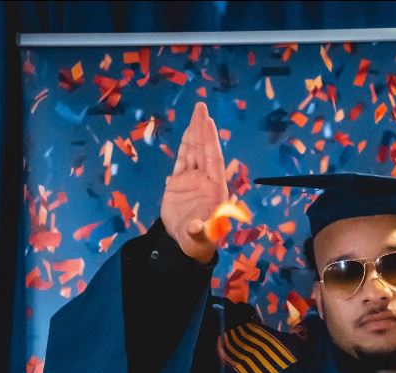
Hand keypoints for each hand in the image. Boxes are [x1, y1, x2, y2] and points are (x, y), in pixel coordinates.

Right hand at [161, 102, 228, 263]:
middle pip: (203, 150)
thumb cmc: (199, 241)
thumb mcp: (201, 238)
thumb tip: (196, 225)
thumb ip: (199, 230)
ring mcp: (193, 180)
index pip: (213, 159)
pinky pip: (182, 160)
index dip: (210, 141)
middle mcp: (205, 180)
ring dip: (193, 133)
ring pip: (193, 151)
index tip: (208, 122)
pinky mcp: (180, 183)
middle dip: (202, 129)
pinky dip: (183, 146)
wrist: (185, 243)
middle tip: (201, 107)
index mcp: (215, 188)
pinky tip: (186, 132)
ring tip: (196, 112)